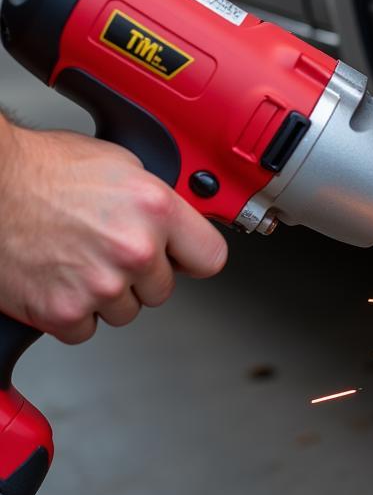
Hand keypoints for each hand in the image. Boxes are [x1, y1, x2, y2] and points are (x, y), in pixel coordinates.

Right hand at [0, 120, 226, 342]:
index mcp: (156, 210)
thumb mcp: (121, 165)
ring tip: (75, 258)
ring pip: (125, 311)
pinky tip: (57, 278)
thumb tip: (177, 223)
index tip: (181, 258)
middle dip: (140, 275)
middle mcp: (135, 250)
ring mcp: (101, 285)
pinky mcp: (64, 312)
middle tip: (104, 248)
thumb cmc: (41, 170)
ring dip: (105, 294)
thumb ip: (157, 201)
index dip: (191, 258)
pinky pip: (85, 328)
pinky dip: (70, 311)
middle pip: (163, 290)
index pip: (210, 258)